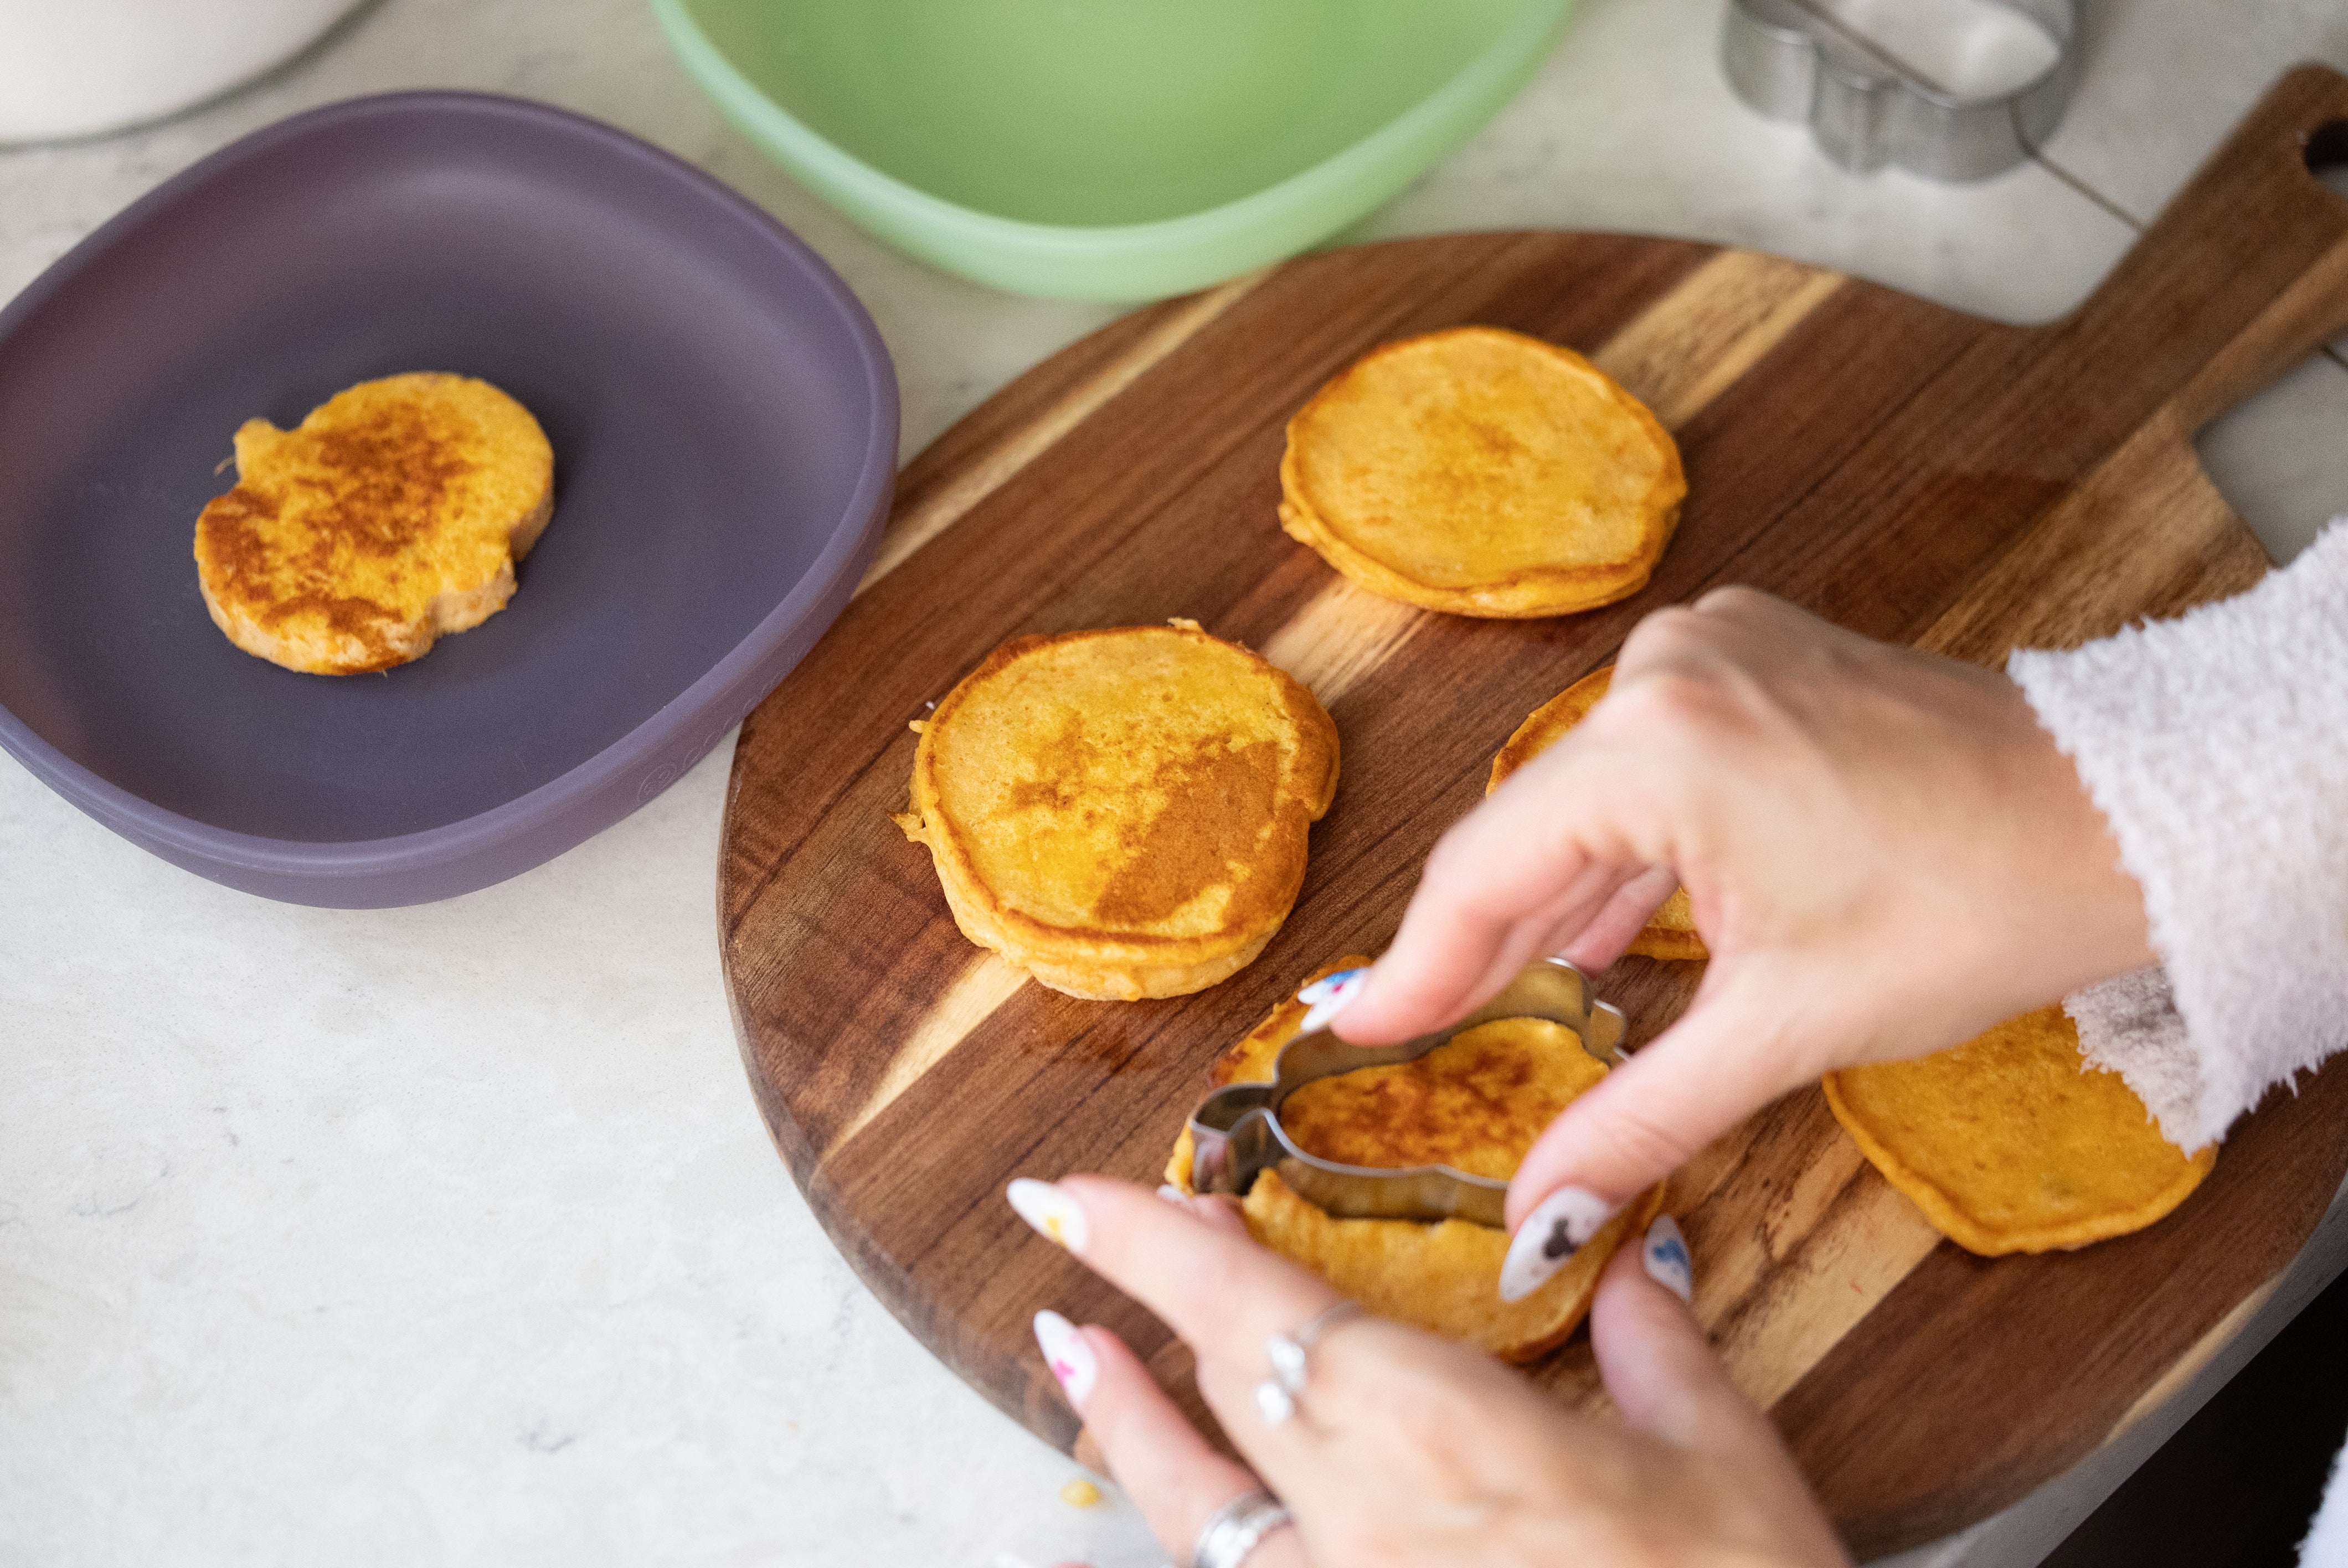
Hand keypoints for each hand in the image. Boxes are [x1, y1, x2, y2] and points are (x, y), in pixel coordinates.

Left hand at [1020, 1175, 1846, 1567]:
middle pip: (1219, 1388)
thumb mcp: (1722, 1466)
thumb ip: (1660, 1345)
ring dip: (1124, 1422)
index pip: (1249, 1308)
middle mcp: (1358, 1524)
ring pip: (1191, 1511)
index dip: (1144, 1242)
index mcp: (1437, 1435)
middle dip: (1155, 1298)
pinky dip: (1198, 1527)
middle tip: (1112, 1234)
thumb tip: (1634, 1256)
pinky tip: (1189, 1507)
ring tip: (1070, 1353)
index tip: (1065, 1196)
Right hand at [1327, 588, 2152, 1249]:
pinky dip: (1623, 846)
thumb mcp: (1788, 1027)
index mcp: (1657, 745)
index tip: (1344, 1032)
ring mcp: (1711, 650)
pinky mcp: (1750, 655)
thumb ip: (1638, 1117)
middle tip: (1412, 1030)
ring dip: (1558, 898)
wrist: (2124, 816)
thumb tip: (1537, 1211)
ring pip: (1585, 798)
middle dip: (1482, 943)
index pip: (1484, 874)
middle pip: (1527, 831)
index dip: (1411, 971)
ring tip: (1498, 993)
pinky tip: (1602, 923)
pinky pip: (1644, 762)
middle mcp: (1663, 672)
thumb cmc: (1977, 902)